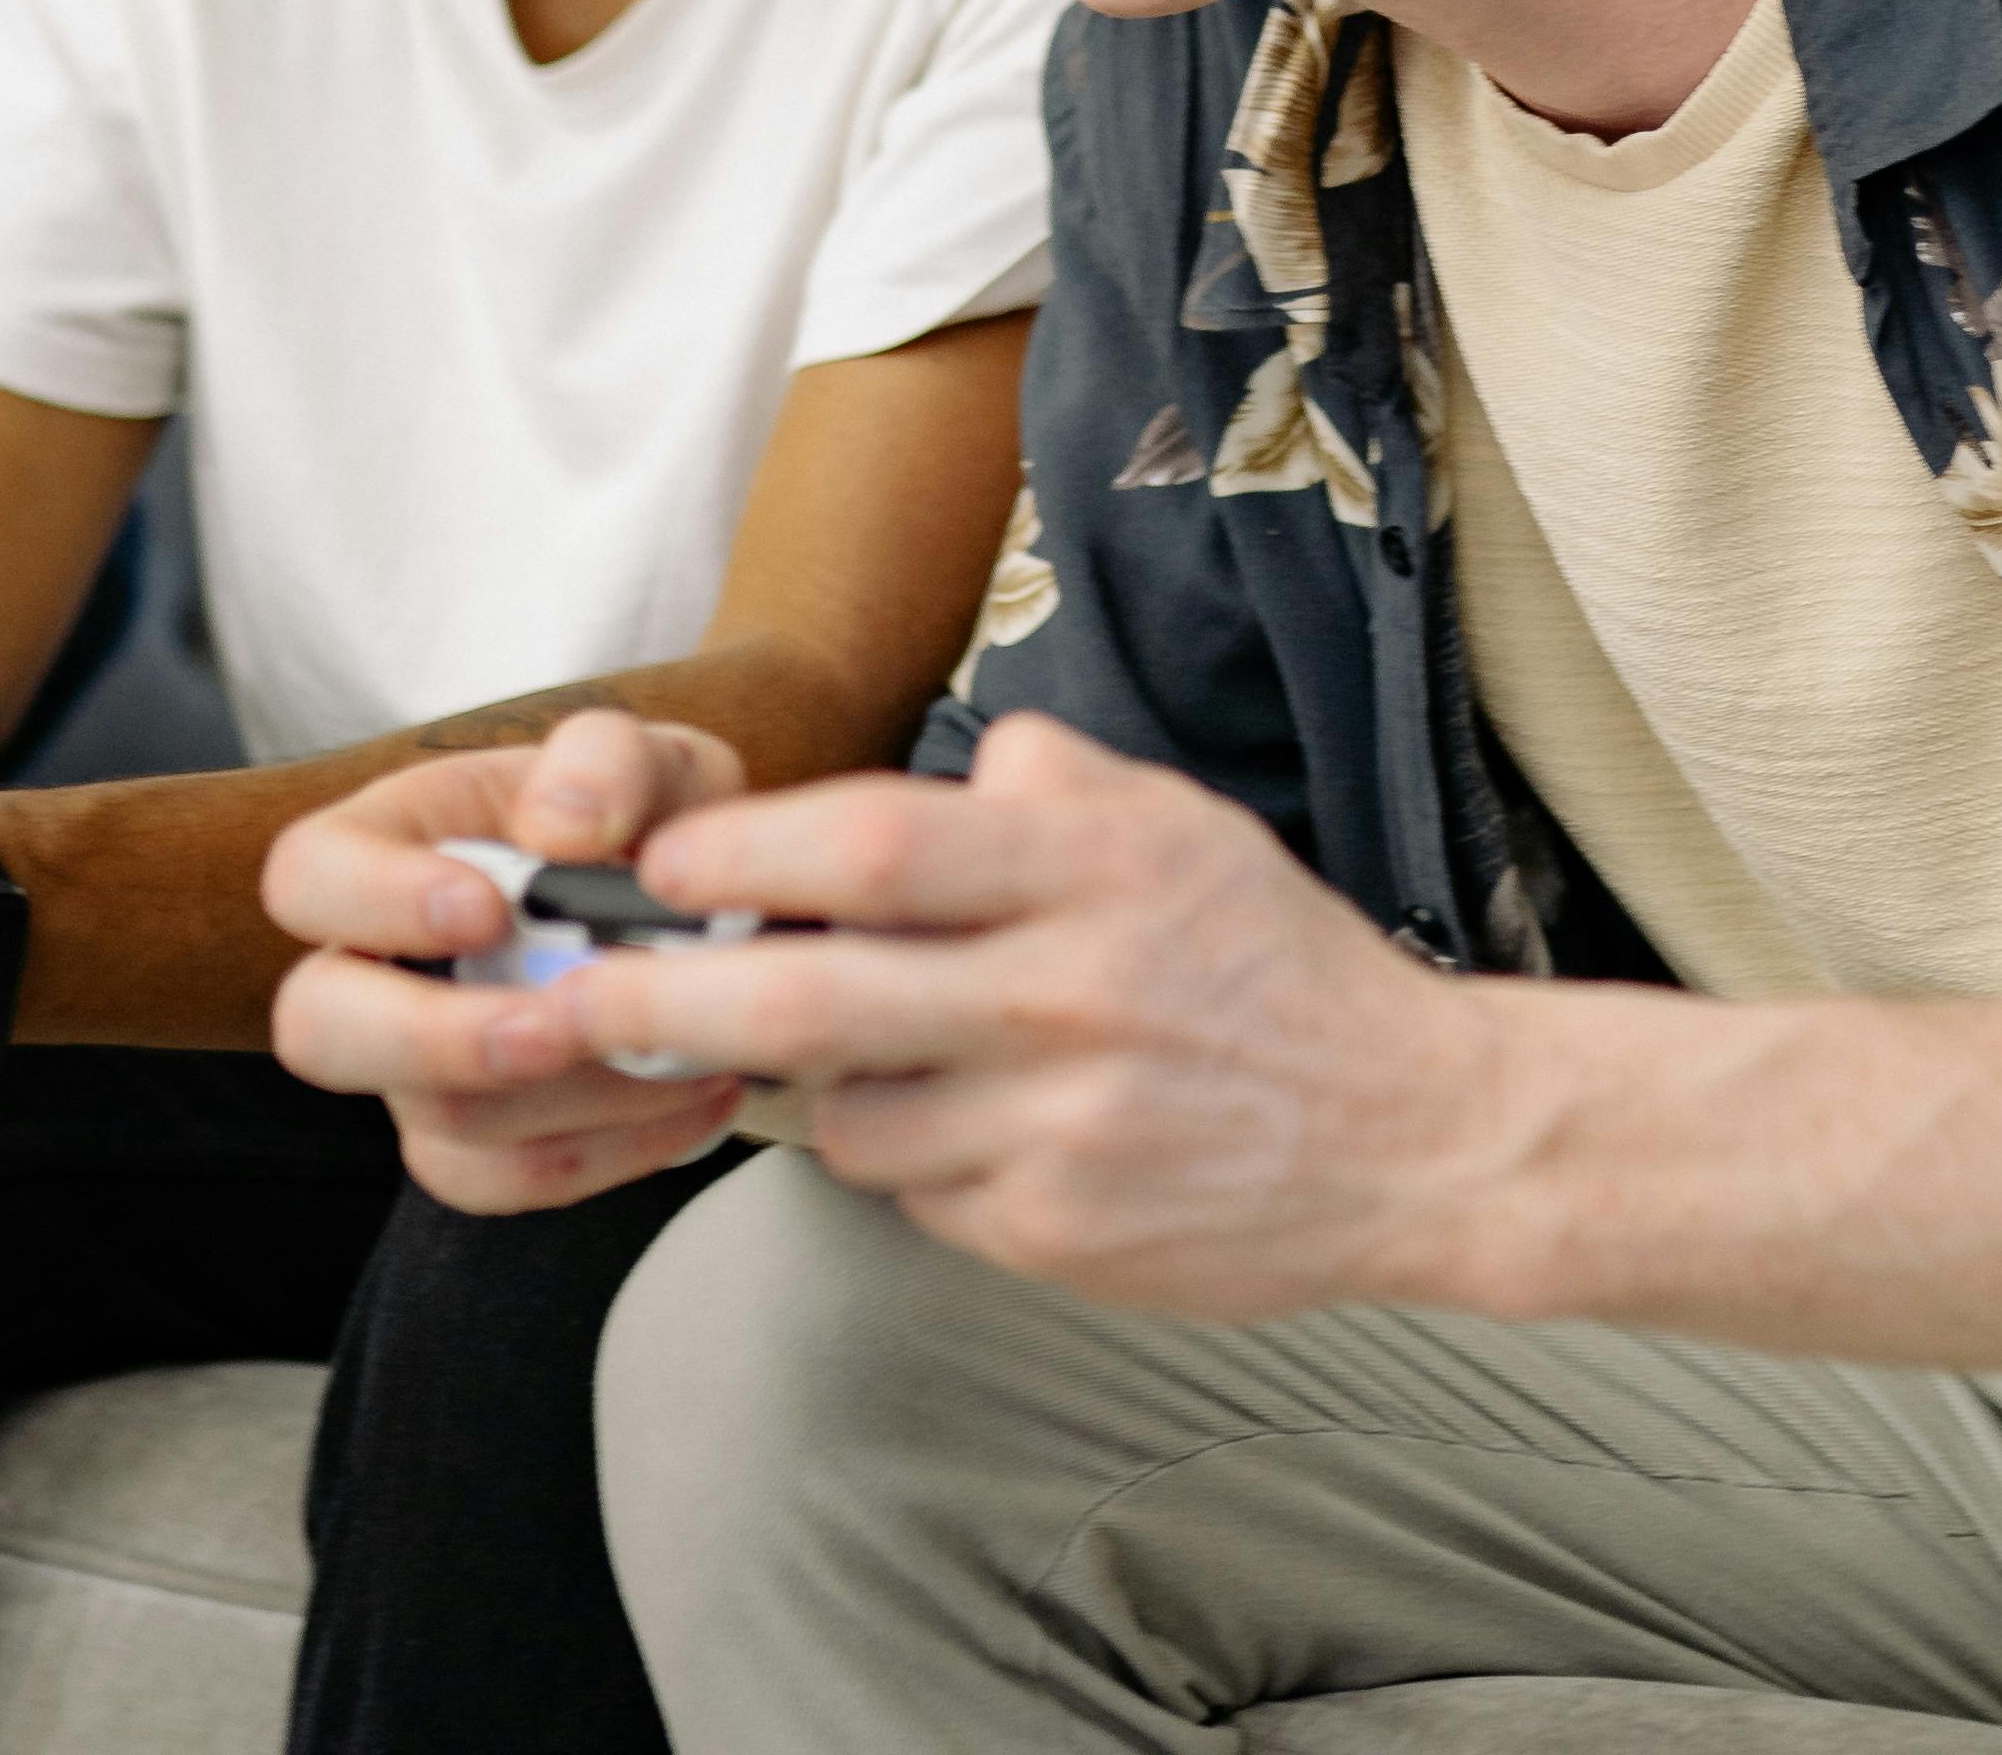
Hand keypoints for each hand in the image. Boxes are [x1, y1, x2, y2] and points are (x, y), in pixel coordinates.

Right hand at [267, 711, 757, 1215]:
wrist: (711, 920)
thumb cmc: (652, 824)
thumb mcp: (654, 763)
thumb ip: (608, 762)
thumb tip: (563, 826)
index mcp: (391, 846)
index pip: (310, 874)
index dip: (375, 900)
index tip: (486, 907)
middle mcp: (382, 966)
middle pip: (318, 1029)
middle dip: (437, 1040)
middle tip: (556, 1028)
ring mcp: (420, 1065)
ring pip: (433, 1121)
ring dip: (566, 1098)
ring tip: (674, 1051)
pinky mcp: (478, 1141)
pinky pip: (503, 1178)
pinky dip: (609, 1151)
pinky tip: (691, 1098)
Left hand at [555, 714, 1504, 1323]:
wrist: (1415, 1134)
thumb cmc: (1275, 968)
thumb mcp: (1183, 828)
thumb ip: (1053, 787)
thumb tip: (950, 771)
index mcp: (1095, 871)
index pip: (875, 851)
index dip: (744, 859)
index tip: (664, 867)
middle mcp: (1070, 994)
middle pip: (816, 999)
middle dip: (673, 1000)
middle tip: (586, 999)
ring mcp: (1063, 1124)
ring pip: (852, 1117)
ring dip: (813, 1095)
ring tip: (849, 1065)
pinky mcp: (1060, 1230)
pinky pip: (920, 1196)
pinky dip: (909, 1164)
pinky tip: (967, 1133)